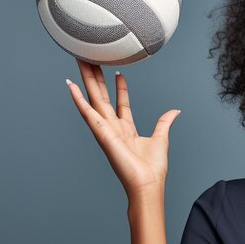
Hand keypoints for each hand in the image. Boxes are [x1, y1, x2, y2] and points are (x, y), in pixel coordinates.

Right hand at [66, 59, 180, 198]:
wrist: (147, 184)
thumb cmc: (152, 169)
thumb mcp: (161, 138)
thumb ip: (164, 122)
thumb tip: (175, 111)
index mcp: (127, 129)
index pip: (121, 103)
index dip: (120, 87)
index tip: (119, 70)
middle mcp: (114, 128)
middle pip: (103, 97)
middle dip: (98, 78)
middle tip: (92, 59)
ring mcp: (105, 129)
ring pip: (94, 99)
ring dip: (86, 80)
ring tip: (80, 61)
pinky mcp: (101, 133)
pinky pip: (87, 113)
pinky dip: (78, 99)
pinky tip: (70, 86)